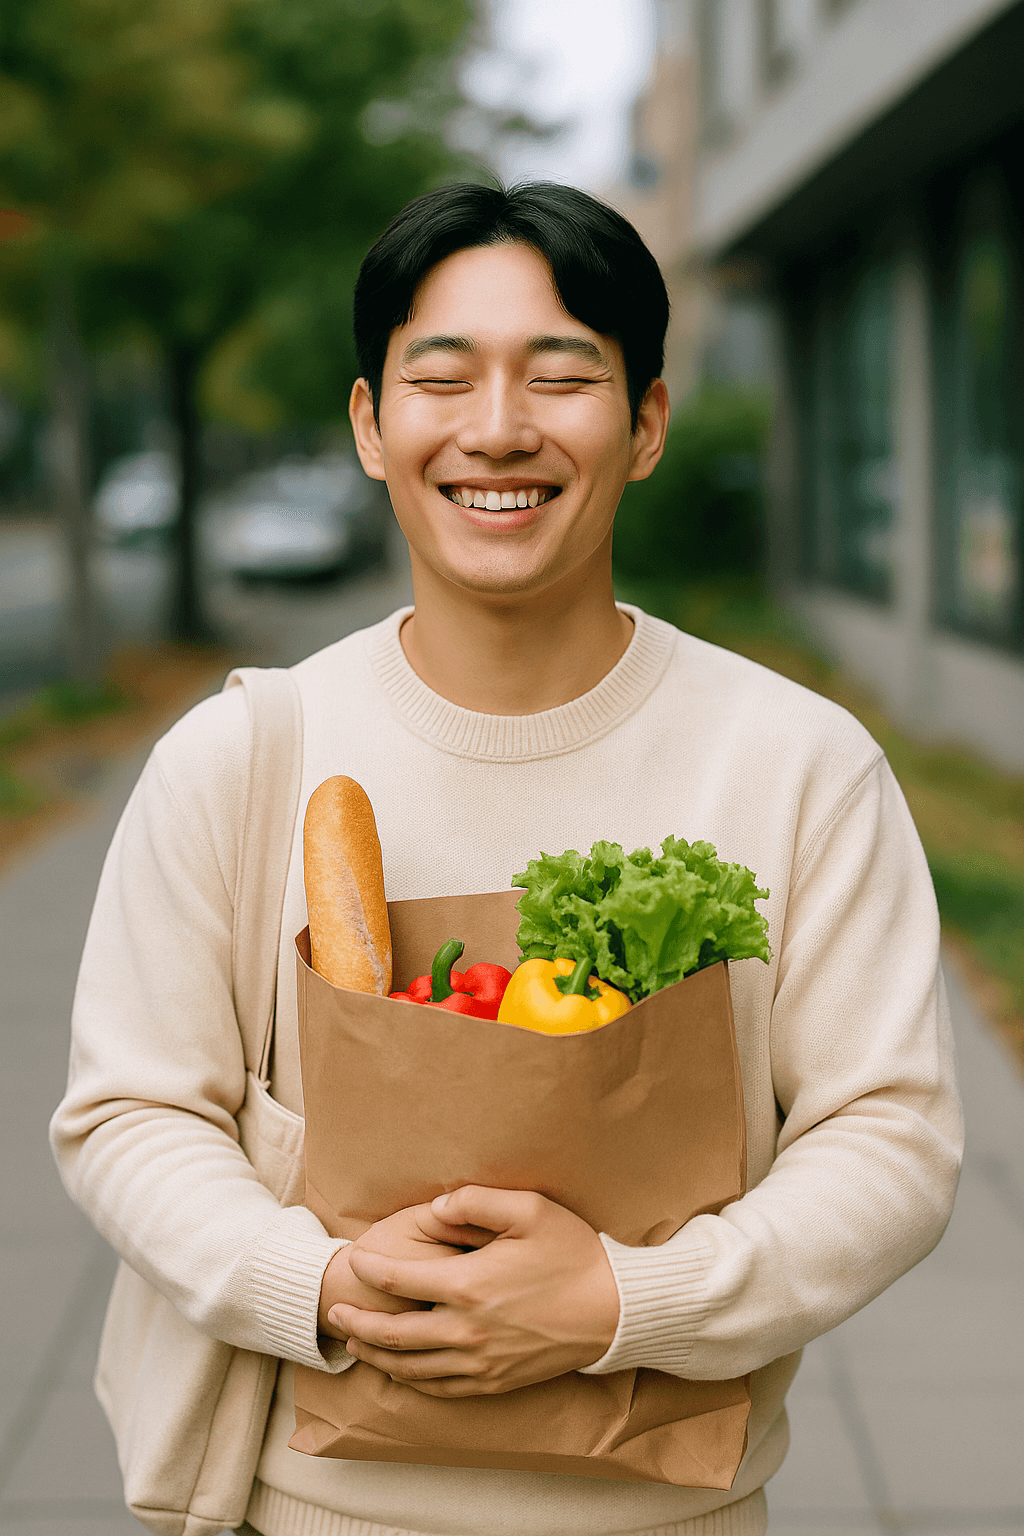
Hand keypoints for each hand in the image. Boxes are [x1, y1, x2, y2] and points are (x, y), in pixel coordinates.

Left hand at [331, 1186, 619, 1395]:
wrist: (615, 1309)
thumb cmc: (574, 1253)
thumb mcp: (528, 1209)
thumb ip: (474, 1201)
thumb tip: (433, 1207)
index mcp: (469, 1286)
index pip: (399, 1281)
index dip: (369, 1271)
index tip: (352, 1260)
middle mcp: (467, 1331)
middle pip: (393, 1335)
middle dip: (358, 1322)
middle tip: (335, 1311)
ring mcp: (481, 1363)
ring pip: (411, 1368)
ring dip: (377, 1355)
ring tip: (356, 1341)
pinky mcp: (496, 1381)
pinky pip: (440, 1388)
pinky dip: (412, 1380)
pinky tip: (401, 1370)